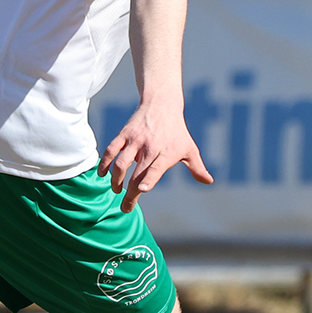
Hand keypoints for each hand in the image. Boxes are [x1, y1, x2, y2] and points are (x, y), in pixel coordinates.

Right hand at [98, 100, 214, 212]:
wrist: (162, 104)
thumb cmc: (177, 131)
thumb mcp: (189, 149)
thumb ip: (197, 167)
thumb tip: (209, 182)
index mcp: (167, 153)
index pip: (156, 168)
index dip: (149, 179)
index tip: (142, 190)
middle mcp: (150, 147)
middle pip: (137, 173)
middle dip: (130, 193)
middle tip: (125, 208)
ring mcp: (136, 140)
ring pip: (121, 163)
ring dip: (116, 180)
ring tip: (117, 190)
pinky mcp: (124, 134)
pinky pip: (111, 150)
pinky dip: (105, 163)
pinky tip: (102, 174)